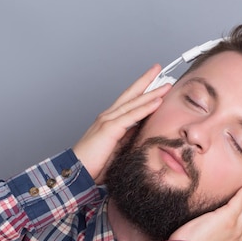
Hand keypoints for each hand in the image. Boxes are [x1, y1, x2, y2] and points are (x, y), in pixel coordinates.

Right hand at [73, 64, 171, 183]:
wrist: (76, 172)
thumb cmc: (92, 164)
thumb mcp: (116, 149)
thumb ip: (127, 138)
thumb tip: (140, 132)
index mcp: (109, 121)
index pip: (128, 101)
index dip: (141, 90)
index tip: (154, 82)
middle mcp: (108, 116)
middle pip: (130, 94)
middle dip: (146, 81)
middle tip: (158, 68)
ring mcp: (108, 120)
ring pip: (133, 102)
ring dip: (151, 92)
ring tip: (165, 84)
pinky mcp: (109, 128)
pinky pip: (131, 116)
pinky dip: (145, 107)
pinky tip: (157, 101)